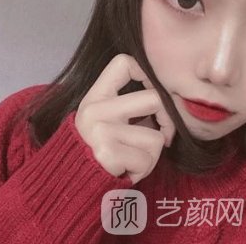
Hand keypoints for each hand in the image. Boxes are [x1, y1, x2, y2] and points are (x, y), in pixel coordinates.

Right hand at [74, 54, 175, 184]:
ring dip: (153, 153)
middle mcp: (95, 109)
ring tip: (133, 158)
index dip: (147, 72)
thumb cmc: (100, 148)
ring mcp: (100, 130)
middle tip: (163, 134)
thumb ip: (129, 104)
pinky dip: (145, 168)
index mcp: (96, 96)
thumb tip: (170, 99)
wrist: (74, 184)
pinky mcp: (107, 154)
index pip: (124, 62)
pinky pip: (148, 158)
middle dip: (167, 120)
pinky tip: (128, 170)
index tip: (154, 91)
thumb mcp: (105, 118)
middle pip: (155, 98)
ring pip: (156, 136)